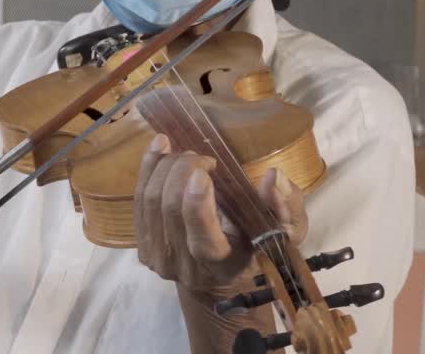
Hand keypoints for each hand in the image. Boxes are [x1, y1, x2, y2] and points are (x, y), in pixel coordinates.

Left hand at [133, 133, 307, 292]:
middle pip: (170, 209)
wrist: (219, 276)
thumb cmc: (254, 246)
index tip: (203, 171)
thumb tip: (273, 177)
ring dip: (167, 166)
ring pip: (151, 200)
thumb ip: (286, 206)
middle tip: (205, 157)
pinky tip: (161, 146)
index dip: (198, 204)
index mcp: (221, 264)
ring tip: (189, 155)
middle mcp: (184, 266)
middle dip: (184, 170)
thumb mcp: (283, 231)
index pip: (202, 239)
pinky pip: (138, 200)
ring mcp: (158, 257)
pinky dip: (149, 167)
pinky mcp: (143, 245)